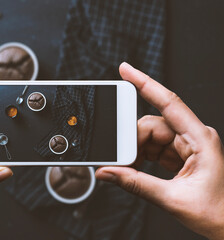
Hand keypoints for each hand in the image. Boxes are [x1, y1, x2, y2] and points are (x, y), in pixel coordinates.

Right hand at [96, 62, 223, 239]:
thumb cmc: (218, 213)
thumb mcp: (173, 199)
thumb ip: (136, 184)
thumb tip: (109, 173)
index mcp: (200, 139)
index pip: (168, 102)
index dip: (145, 83)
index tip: (125, 70)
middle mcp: (193, 137)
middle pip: (152, 124)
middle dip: (131, 140)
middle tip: (118, 157)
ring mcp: (186, 145)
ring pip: (149, 136)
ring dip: (135, 151)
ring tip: (127, 168)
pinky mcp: (179, 155)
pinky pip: (153, 148)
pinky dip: (140, 157)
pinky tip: (134, 167)